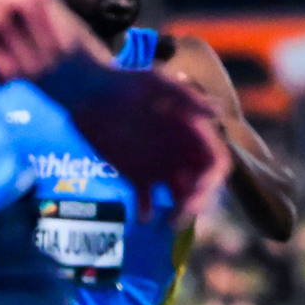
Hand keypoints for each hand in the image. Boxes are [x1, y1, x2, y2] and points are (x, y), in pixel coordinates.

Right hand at [0, 0, 103, 83]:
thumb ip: (35, 11)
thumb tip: (65, 50)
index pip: (60, 43)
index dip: (55, 62)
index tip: (41, 65)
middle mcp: (16, 7)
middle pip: (44, 60)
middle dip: (36, 73)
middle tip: (22, 74)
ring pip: (23, 69)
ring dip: (16, 78)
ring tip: (5, 74)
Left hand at [60, 61, 229, 221]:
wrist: (87, 92)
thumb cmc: (124, 81)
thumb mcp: (157, 85)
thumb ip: (186, 99)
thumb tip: (218, 111)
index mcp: (190, 133)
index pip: (215, 162)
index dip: (213, 179)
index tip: (199, 188)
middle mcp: (179, 153)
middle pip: (200, 186)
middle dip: (198, 202)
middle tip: (183, 212)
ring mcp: (159, 166)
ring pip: (179, 197)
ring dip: (179, 212)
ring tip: (168, 223)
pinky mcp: (136, 176)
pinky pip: (147, 201)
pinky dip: (147, 212)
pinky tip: (143, 217)